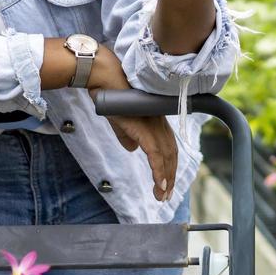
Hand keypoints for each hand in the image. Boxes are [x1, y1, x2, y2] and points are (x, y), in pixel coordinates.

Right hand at [86, 45, 177, 200]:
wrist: (104, 78)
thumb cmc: (110, 95)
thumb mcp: (119, 120)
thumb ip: (127, 135)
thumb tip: (133, 149)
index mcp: (154, 120)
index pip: (167, 147)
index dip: (168, 166)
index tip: (165, 184)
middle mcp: (159, 122)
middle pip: (171, 154)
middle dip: (169, 176)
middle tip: (165, 195)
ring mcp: (153, 124)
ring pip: (166, 157)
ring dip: (165, 179)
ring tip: (162, 196)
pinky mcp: (144, 128)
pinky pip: (156, 155)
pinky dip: (160, 172)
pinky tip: (160, 186)